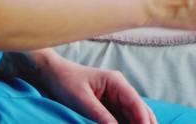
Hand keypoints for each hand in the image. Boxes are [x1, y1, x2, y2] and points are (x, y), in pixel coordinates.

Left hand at [31, 53, 156, 123]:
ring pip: (133, 116)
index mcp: (116, 82)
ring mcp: (115, 98)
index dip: (144, 119)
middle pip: (139, 110)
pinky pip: (121, 119)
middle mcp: (119, 90)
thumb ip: (100, 115)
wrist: (51, 75)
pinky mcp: (107, 107)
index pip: (135, 102)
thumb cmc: (65, 82)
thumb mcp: (82, 100)